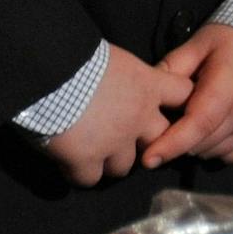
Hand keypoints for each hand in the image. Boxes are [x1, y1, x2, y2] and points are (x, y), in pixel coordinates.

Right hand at [39, 45, 191, 187]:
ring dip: (110, 162)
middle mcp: (139, 117)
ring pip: (124, 167)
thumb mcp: (112, 58)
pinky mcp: (86, 160)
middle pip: (158, 140)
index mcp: (148, 86)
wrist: (49, 71)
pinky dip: (79, 174)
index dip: (177, 101)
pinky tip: (68, 165)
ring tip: (92, 154)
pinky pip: (89, 179)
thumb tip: (114, 81)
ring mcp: (115, 142)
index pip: (183, 93)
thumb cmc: (77, 54)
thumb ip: (122, 76)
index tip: (164, 106)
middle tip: (123, 139)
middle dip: (145, 143)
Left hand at [145, 23, 232, 167]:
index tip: (148, 159)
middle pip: (202, 143)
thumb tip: (146, 91)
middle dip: (178, 143)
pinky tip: (213, 134)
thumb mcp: (200, 43)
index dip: (171, 144)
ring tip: (191, 128)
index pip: (197, 124)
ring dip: (198, 146)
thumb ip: (172, 67)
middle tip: (166, 130)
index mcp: (226, 86)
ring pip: (217, 151)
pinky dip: (219, 150)